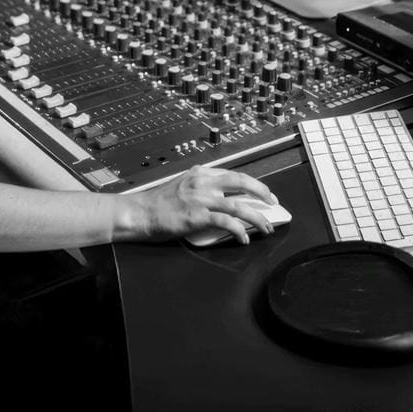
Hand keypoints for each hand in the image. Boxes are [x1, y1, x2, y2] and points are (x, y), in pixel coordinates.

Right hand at [120, 166, 281, 244]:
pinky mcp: (197, 216)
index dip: (252, 183)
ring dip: (257, 217)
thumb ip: (201, 187)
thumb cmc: (157, 204)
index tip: (263, 192)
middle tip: (273, 202)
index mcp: (200, 173)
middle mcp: (203, 182)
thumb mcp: (182, 185)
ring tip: (266, 227)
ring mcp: (201, 199)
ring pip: (239, 205)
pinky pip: (227, 223)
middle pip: (242, 182)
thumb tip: (221, 197)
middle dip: (262, 192)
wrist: (139, 213)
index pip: (234, 174)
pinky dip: (240, 231)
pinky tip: (244, 238)